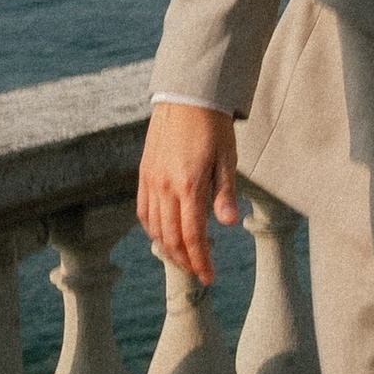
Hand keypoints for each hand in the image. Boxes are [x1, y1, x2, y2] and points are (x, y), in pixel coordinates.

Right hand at [136, 101, 238, 285]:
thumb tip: (229, 224)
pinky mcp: (144, 173)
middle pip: (171, 238)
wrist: (187, 97)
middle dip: (185, 262)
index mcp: (189, 185)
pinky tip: (164, 236)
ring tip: (184, 260)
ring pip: (154, 228)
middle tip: (199, 274)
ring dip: (168, 250)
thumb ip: (225, 193)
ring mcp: (151, 180)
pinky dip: (153, 230)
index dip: (200, 261)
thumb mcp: (228, 159)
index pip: (193, 236)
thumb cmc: (213, 127)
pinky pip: (144, 211)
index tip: (209, 277)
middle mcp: (166, 186)